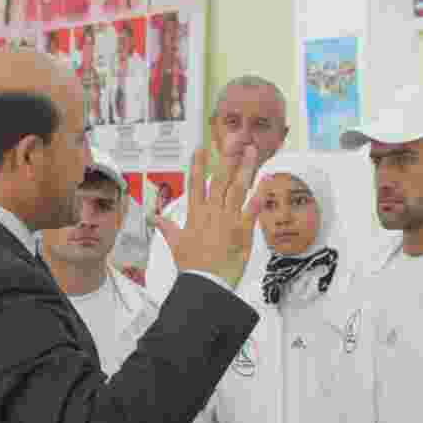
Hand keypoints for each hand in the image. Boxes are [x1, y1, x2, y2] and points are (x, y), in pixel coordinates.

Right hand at [153, 146, 260, 288]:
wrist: (207, 282)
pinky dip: (260, 195)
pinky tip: (267, 180)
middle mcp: (212, 213)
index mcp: (195, 215)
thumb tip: (155, 218)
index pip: (195, 184)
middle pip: (219, 180)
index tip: (200, 149)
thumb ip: (167, 227)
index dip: (197, 165)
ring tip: (252, 152)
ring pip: (237, 189)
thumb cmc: (192, 266)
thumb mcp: (176, 245)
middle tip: (234, 141)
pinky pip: (252, 209)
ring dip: (246, 168)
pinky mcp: (243, 230)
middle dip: (227, 159)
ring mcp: (228, 220)